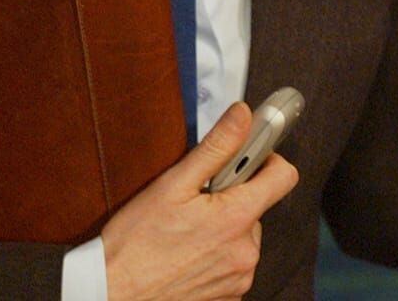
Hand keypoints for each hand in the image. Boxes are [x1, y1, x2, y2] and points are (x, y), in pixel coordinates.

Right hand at [101, 101, 299, 300]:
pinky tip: (188, 255)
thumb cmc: (136, 242)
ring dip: (224, 230)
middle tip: (196, 203)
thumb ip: (216, 147)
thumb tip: (243, 116)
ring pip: (244, 237)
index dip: (268, 160)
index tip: (248, 158)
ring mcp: (240, 278)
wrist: (113, 293)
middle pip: (257, 208)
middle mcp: (246, 252)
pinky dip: (217, 256)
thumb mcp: (172, 185)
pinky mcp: (230, 297)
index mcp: (237, 218)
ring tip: (187, 233)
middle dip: (232, 200)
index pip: (283, 177)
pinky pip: (234, 265)